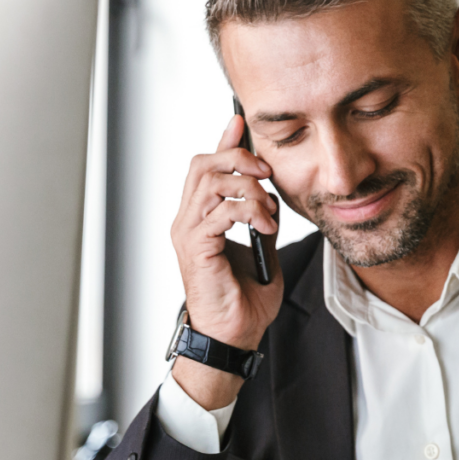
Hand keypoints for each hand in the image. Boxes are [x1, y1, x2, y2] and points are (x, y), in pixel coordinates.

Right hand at [169, 114, 283, 409]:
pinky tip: (264, 227)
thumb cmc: (245, 300)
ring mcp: (189, 233)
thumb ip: (262, 218)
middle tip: (266, 172)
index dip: (224, 142)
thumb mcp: (263, 248)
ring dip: (247, 187)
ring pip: (210, 182)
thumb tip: (270, 195)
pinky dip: (247, 211)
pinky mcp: (196, 248)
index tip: (242, 124)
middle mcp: (188, 221)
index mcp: (201, 218)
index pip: (206, 167)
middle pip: (204, 164)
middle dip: (238, 158)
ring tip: (268, 210)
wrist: (236, 334)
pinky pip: (220, 212)